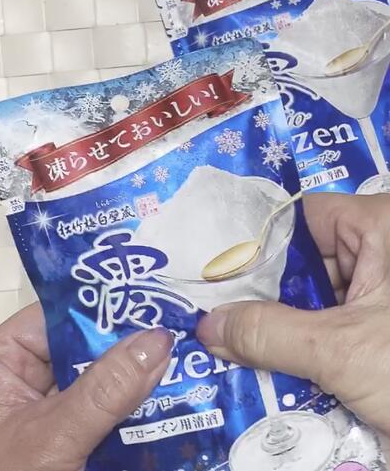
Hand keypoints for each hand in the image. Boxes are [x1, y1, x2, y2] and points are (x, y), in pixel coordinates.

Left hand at [0, 304, 171, 470]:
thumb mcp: (52, 438)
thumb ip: (106, 389)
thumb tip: (159, 338)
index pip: (58, 316)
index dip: (106, 308)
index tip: (156, 303)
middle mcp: (15, 376)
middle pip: (81, 346)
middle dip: (128, 346)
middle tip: (181, 333)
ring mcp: (38, 407)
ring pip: (95, 378)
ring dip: (134, 378)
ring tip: (184, 360)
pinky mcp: (57, 435)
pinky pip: (98, 408)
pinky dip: (127, 407)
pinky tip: (166, 397)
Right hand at [197, 193, 389, 435]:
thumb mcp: (345, 350)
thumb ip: (269, 334)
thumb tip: (207, 328)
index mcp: (381, 226)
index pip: (299, 218)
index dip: (253, 240)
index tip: (212, 270)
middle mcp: (380, 251)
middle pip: (302, 262)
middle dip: (261, 294)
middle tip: (212, 314)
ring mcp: (380, 291)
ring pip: (313, 298)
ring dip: (278, 325)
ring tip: (230, 341)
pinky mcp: (379, 326)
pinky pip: (329, 325)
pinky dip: (302, 344)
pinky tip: (269, 362)